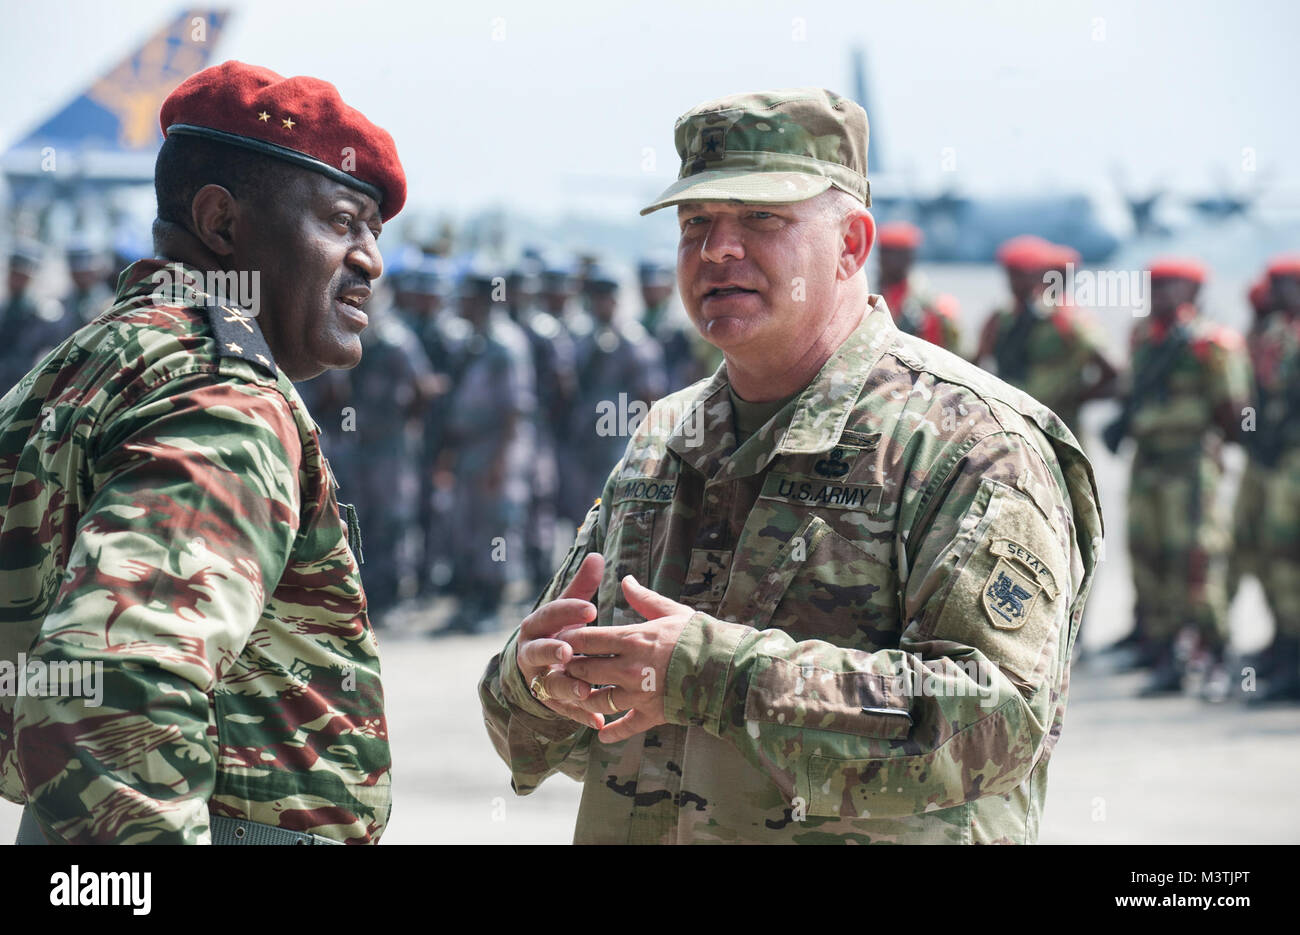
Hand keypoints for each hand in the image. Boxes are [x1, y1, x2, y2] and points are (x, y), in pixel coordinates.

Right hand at [515, 553, 606, 729]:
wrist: (533, 667)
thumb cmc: (556, 630)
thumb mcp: (565, 608)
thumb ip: (581, 586)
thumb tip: (597, 556)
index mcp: (536, 626)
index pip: (549, 615)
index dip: (568, 611)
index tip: (592, 609)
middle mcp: (531, 653)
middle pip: (539, 652)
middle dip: (552, 652)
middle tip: (569, 652)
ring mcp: (538, 680)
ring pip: (549, 685)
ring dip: (566, 689)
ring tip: (584, 693)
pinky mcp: (548, 702)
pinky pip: (564, 711)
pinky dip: (580, 716)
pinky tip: (598, 721)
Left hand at [559, 575, 692, 743]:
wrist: (728, 668)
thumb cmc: (700, 636)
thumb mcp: (671, 611)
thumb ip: (643, 598)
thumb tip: (625, 579)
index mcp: (632, 639)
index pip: (586, 639)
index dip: (569, 639)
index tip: (561, 639)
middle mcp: (629, 668)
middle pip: (585, 670)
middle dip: (570, 668)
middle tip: (562, 666)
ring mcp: (639, 694)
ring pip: (598, 700)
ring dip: (584, 698)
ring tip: (577, 695)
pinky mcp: (652, 713)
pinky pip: (627, 726)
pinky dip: (612, 733)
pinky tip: (602, 736)